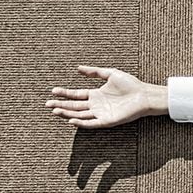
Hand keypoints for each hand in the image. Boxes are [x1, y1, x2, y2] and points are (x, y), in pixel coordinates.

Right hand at [46, 65, 165, 128]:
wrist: (144, 95)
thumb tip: (78, 68)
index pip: (76, 95)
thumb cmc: (130, 84)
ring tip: (55, 111)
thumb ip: (94, 72)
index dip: (64, 93)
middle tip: (47, 104)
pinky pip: (92, 123)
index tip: (53, 91)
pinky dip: (82, 123)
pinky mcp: (107, 121)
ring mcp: (101, 114)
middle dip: (61, 105)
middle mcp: (96, 105)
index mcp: (96, 95)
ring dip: (67, 113)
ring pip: (80, 115)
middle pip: (74, 106)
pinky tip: (72, 120)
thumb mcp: (110, 74)